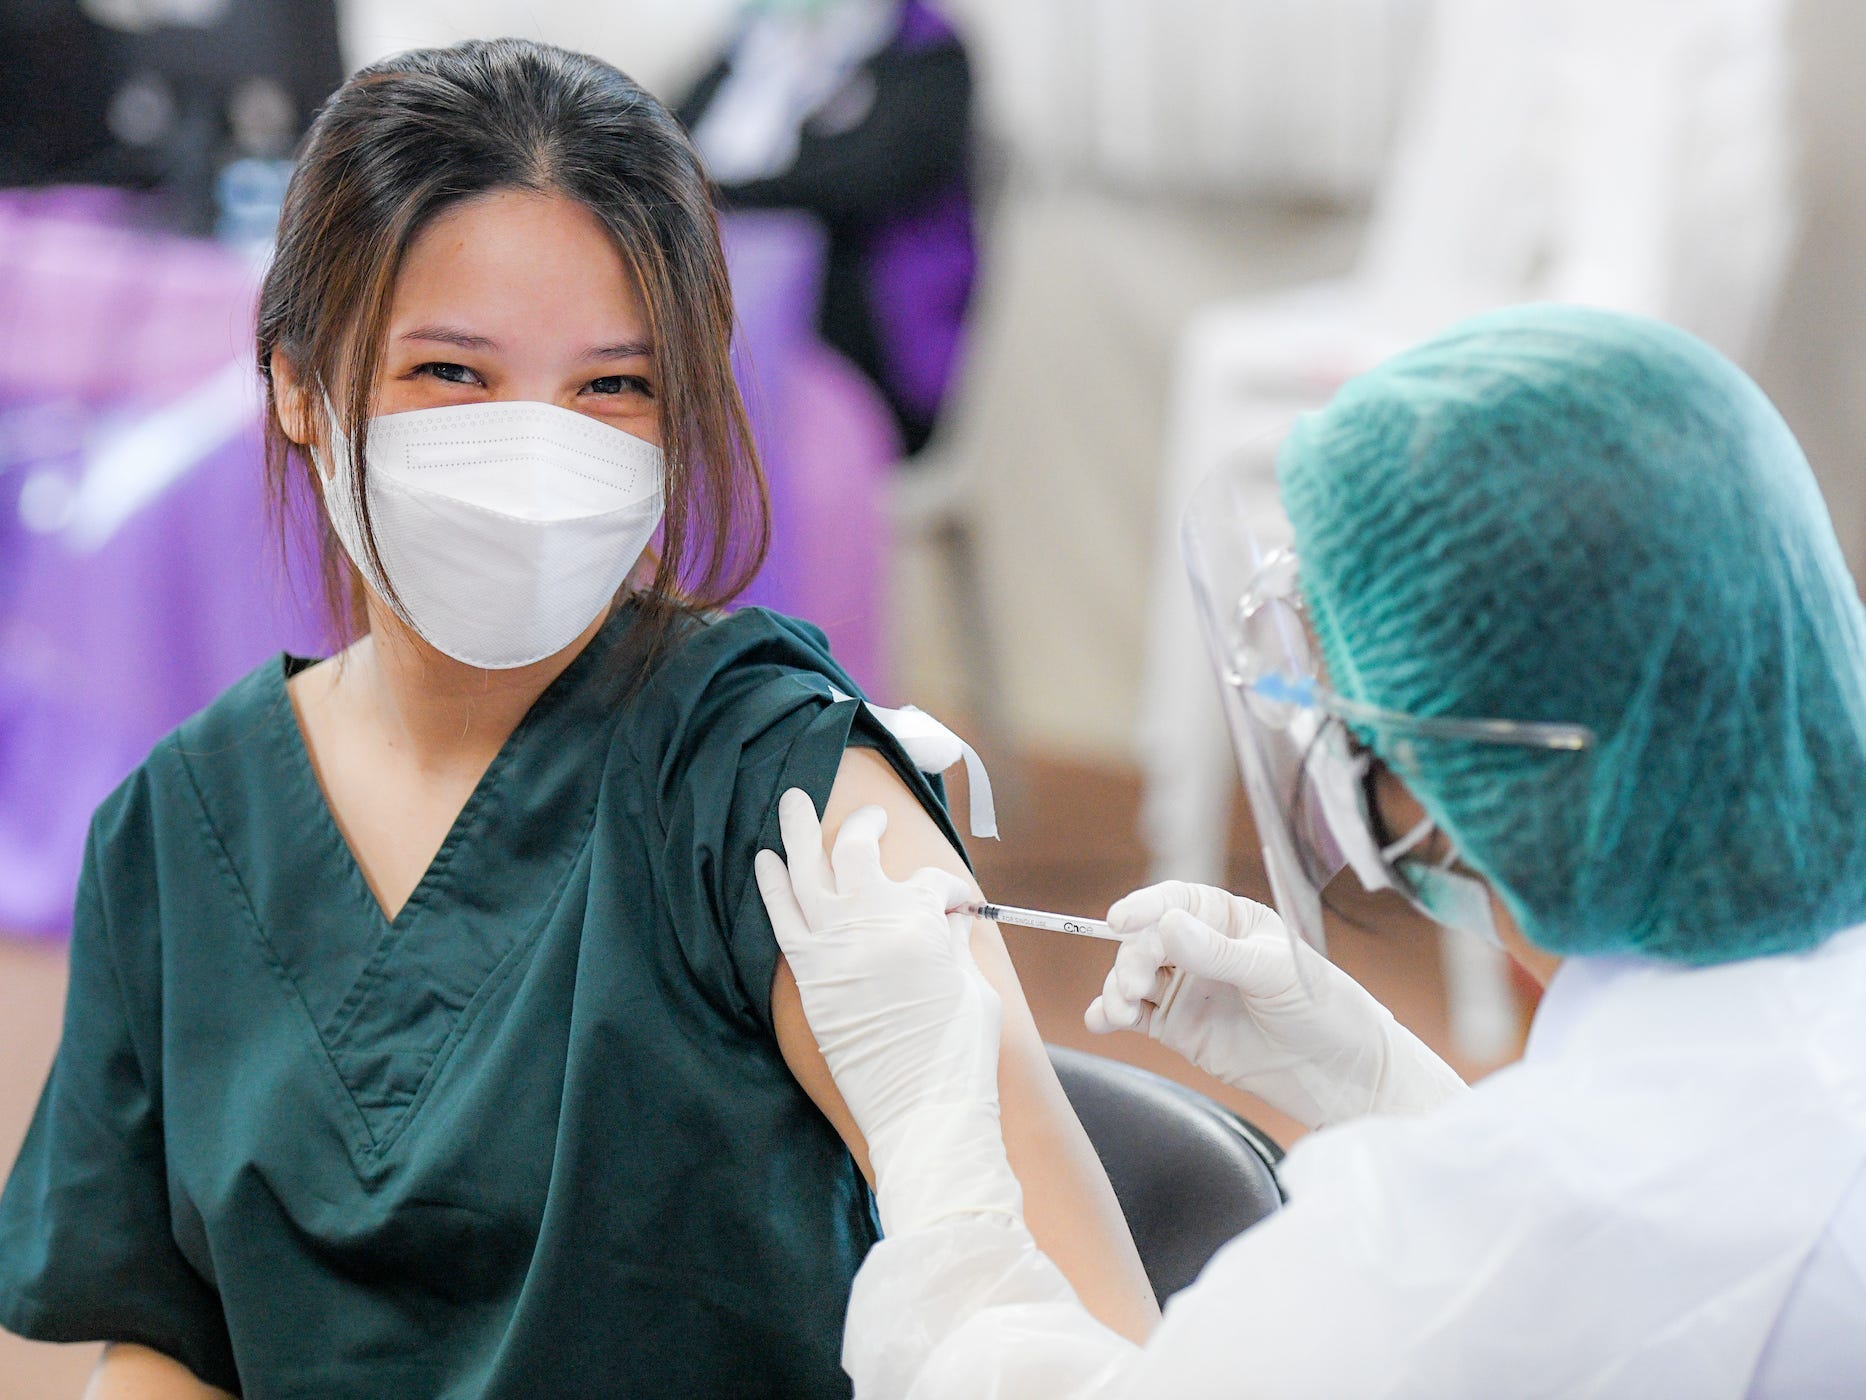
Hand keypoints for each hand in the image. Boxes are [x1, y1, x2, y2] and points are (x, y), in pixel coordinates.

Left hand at [755, 789, 1019, 1231]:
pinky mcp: (808, 976)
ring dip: (798, 830)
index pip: (932, 883)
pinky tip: (764, 860)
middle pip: (859, 853)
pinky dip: (771, 885)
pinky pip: (781, 917)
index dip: (949, 890)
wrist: (923, 1112)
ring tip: (791, 800)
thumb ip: (952, 944)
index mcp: (921, 923)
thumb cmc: (960, 1055)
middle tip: (871, 818)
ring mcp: (833, 947)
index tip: (956, 907)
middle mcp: (871, 923)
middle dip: (866, 826)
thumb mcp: (972, 987)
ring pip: (808, 869)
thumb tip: (943, 920)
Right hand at [1084, 881, 1466, 1129]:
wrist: (1343, 1077)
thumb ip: (1219, 953)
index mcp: (1232, 922)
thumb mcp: (1276, 975)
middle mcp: (1204, 950)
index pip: (1178, 901)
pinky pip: (1136, 1014)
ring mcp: (1190, 989)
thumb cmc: (1326, 1010)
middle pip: (1147, 941)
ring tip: (1120, 1011)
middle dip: (1131, 959)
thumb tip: (1167, 924)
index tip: (1120, 921)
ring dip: (1116, 988)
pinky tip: (1102, 1021)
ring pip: (1134, 977)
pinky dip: (1111, 1015)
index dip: (1145, 906)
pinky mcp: (1181, 1028)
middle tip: (1132, 987)